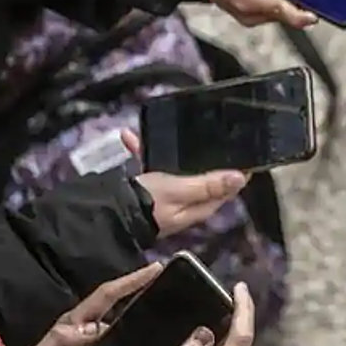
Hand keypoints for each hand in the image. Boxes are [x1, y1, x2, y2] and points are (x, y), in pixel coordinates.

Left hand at [14, 264, 161, 345]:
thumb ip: (62, 340)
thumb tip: (94, 327)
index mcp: (73, 323)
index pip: (106, 296)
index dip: (129, 282)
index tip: (154, 270)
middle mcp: (83, 325)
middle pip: (113, 299)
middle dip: (137, 285)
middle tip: (163, 275)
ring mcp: (88, 338)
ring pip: (117, 314)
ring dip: (137, 301)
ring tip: (162, 296)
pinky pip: (117, 332)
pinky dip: (132, 323)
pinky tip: (146, 326)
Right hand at [122, 131, 247, 237]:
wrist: (105, 214)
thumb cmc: (146, 203)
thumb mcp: (180, 189)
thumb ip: (208, 184)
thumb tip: (240, 178)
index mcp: (201, 205)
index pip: (228, 188)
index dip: (236, 170)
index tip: (240, 148)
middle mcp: (188, 202)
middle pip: (204, 175)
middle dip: (202, 155)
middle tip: (203, 132)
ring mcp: (169, 196)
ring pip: (178, 169)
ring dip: (170, 151)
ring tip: (161, 131)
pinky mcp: (149, 190)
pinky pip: (153, 168)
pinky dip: (145, 153)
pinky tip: (131, 138)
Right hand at [202, 0, 316, 28]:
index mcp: (243, 0)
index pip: (275, 9)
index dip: (295, 14)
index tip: (313, 17)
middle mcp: (249, 13)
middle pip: (281, 16)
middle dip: (300, 13)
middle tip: (322, 6)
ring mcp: (251, 17)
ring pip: (279, 16)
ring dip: (294, 11)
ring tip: (313, 0)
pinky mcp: (253, 15)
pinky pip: (274, 13)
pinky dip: (285, 7)